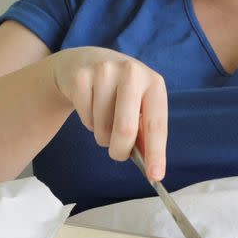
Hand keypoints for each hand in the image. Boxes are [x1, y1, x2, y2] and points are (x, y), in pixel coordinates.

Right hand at [51, 47, 167, 179]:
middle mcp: (131, 72)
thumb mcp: (139, 106)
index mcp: (154, 83)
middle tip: (118, 154)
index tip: (155, 176)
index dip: (156, 153)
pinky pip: (85, 119)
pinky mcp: (80, 77)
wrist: (87, 62)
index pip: (156, 124)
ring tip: (104, 119)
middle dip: (120, 151)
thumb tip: (149, 167)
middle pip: (125, 129)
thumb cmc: (121, 93)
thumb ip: (145, 133)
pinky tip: (91, 107)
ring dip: (103, 135)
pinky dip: (89, 123)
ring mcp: (104, 71)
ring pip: (102, 127)